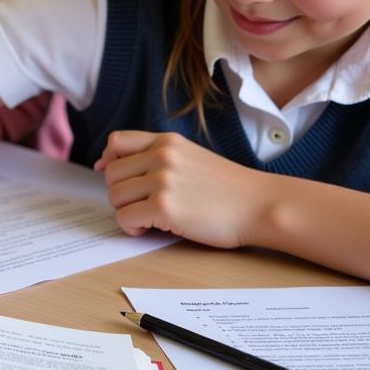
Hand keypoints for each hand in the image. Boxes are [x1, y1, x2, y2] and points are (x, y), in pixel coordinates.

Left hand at [94, 130, 261, 247]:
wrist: (260, 205)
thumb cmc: (229, 188)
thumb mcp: (192, 157)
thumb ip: (160, 158)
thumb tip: (115, 167)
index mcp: (167, 141)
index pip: (117, 141)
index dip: (109, 160)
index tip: (109, 174)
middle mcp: (161, 155)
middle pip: (112, 174)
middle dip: (122, 193)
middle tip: (143, 205)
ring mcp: (162, 179)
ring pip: (115, 196)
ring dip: (127, 211)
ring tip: (150, 218)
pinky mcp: (164, 206)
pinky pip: (125, 218)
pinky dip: (132, 227)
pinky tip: (151, 228)